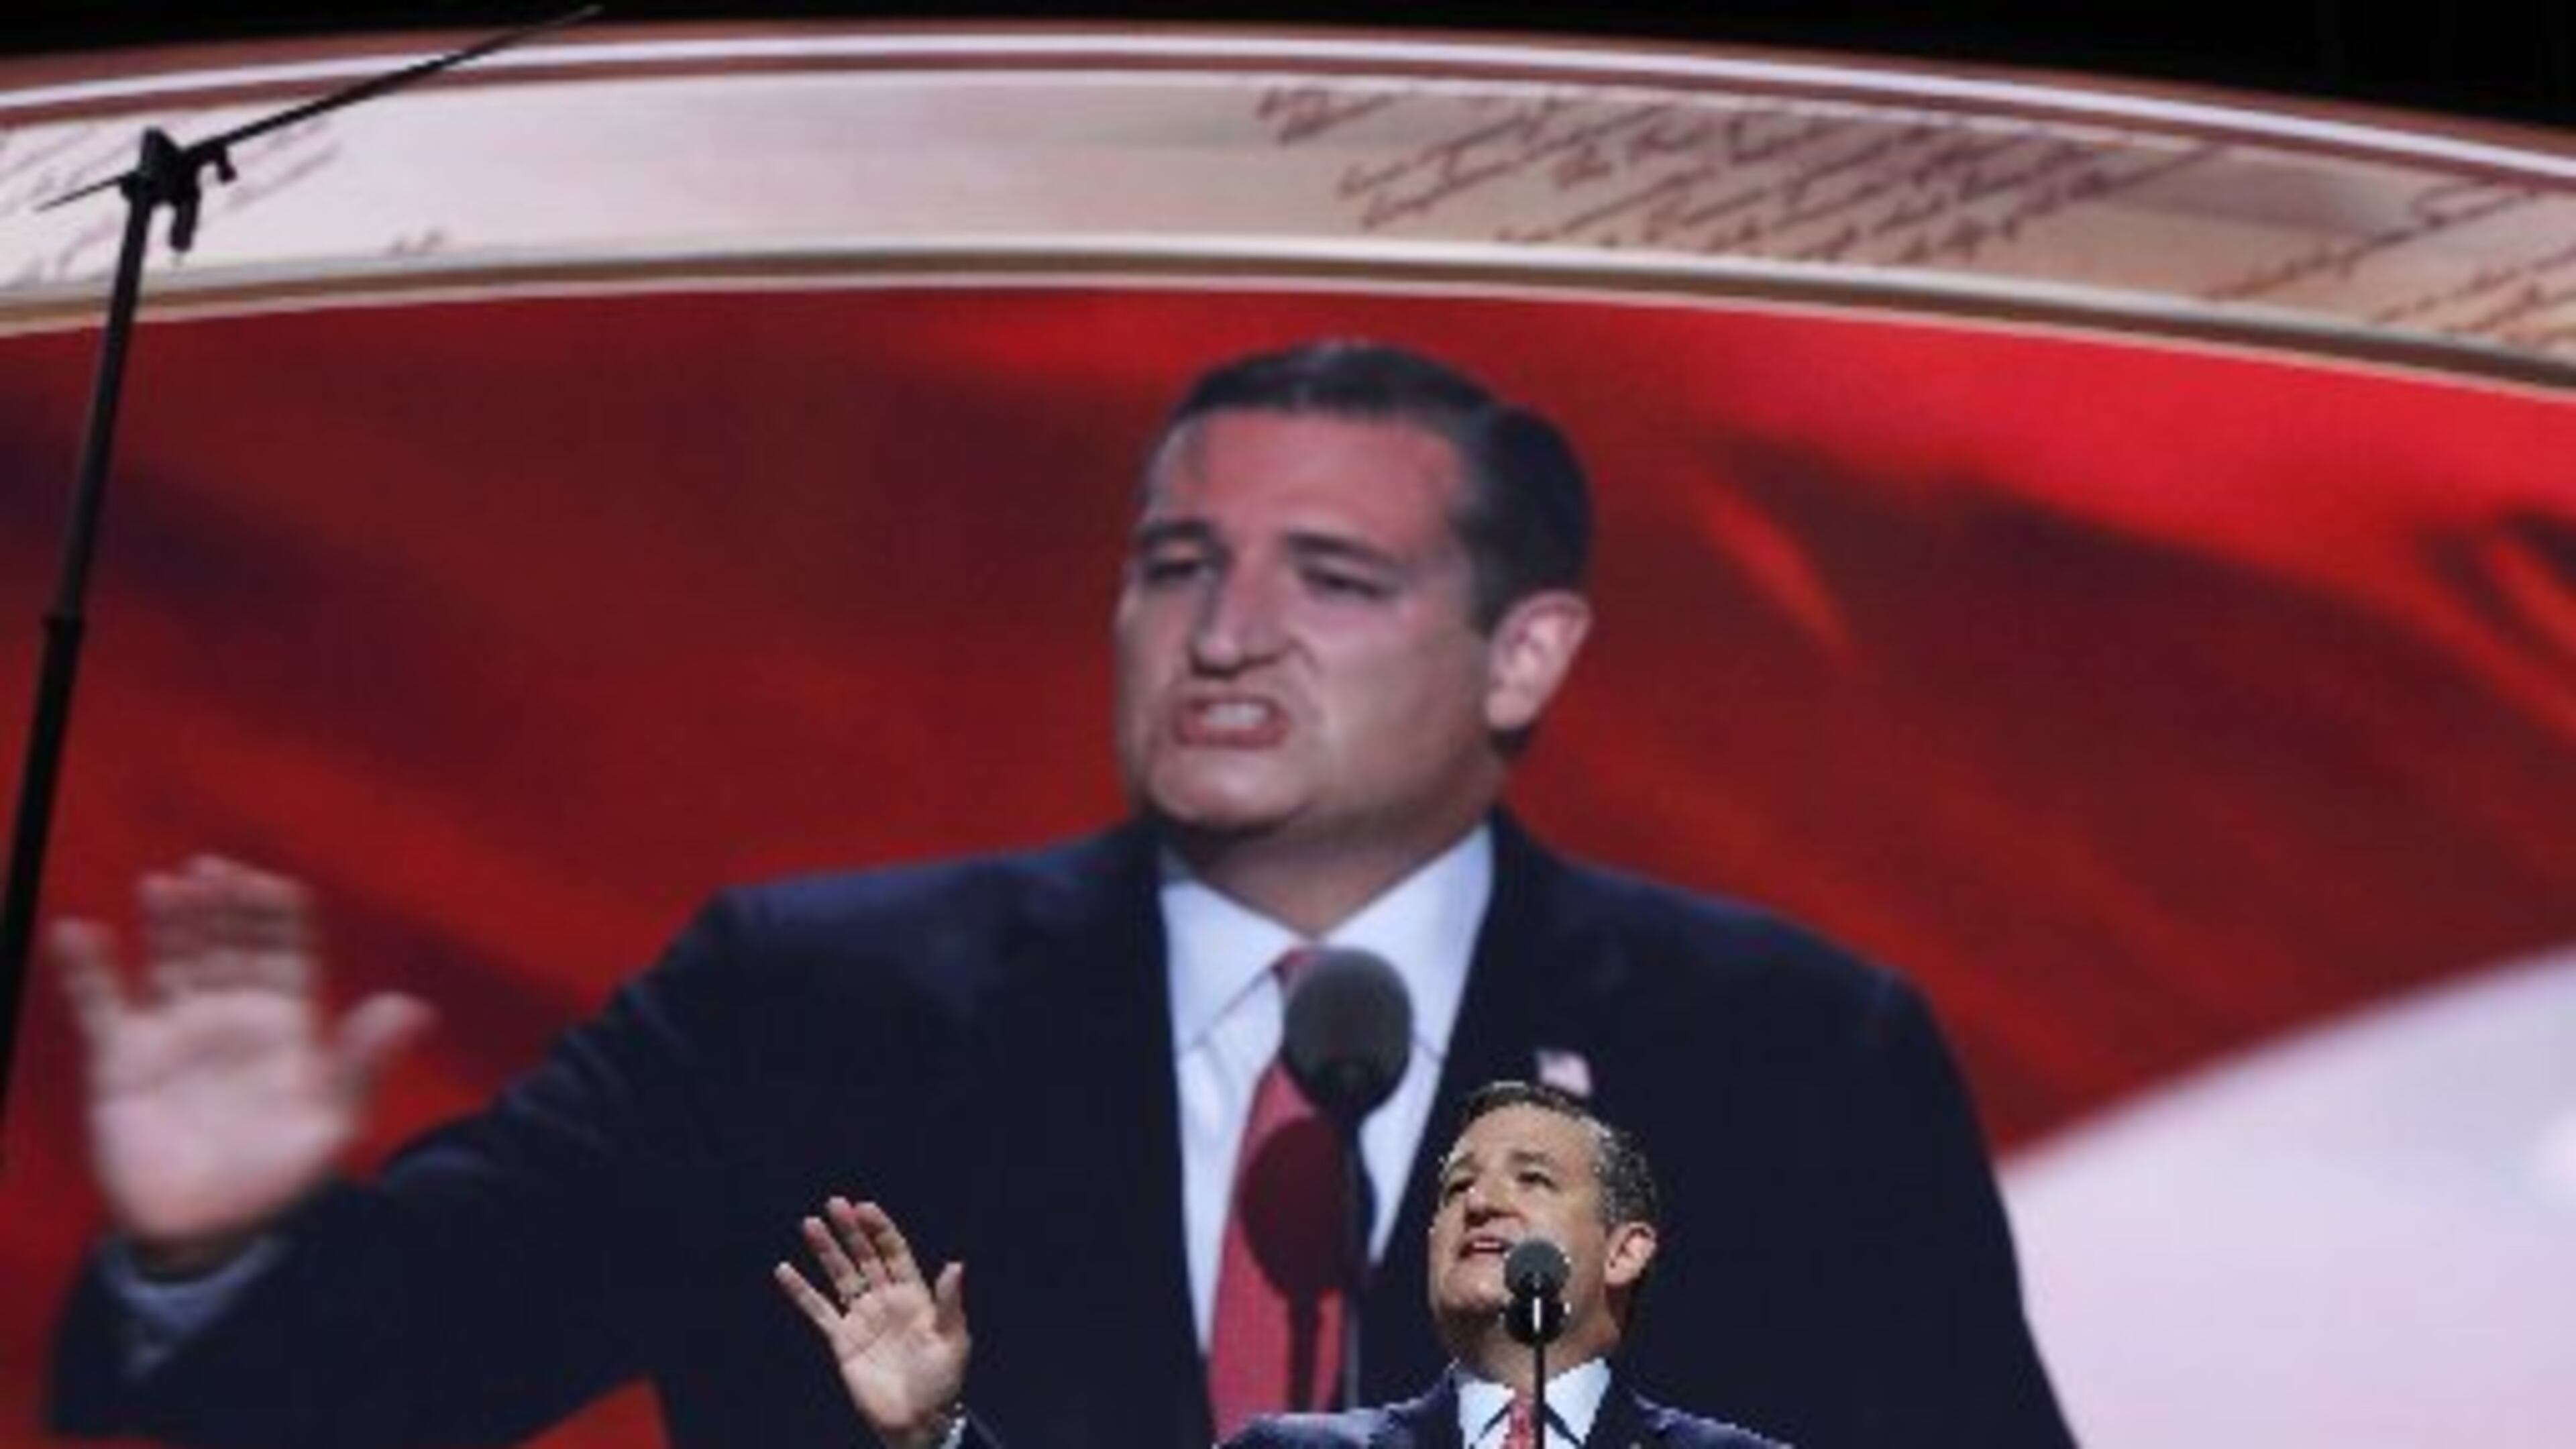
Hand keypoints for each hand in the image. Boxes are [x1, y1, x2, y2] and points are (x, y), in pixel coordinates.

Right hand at [51, 856, 433, 1273]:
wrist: (207, 1231)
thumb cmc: (278, 1176)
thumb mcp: (331, 1121)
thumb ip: (363, 1063)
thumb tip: (413, 1008)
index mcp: (286, 1024)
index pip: (284, 954)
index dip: (279, 920)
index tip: (275, 887)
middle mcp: (230, 1016)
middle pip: (228, 945)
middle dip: (224, 907)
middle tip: (216, 869)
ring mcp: (174, 1032)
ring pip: (172, 961)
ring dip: (170, 923)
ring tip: (167, 885)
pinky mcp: (121, 1058)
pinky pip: (100, 1003)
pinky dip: (87, 969)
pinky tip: (79, 932)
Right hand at [775, 1196, 969, 1448]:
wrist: (917, 1420)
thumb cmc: (941, 1381)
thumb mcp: (953, 1340)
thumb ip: (949, 1302)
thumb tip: (956, 1263)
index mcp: (914, 1295)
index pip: (894, 1252)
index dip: (880, 1229)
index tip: (865, 1207)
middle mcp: (886, 1300)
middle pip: (865, 1257)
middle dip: (851, 1231)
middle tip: (834, 1203)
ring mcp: (862, 1318)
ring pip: (840, 1276)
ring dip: (826, 1251)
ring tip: (810, 1224)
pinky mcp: (842, 1340)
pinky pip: (818, 1310)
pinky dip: (801, 1291)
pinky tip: (785, 1271)